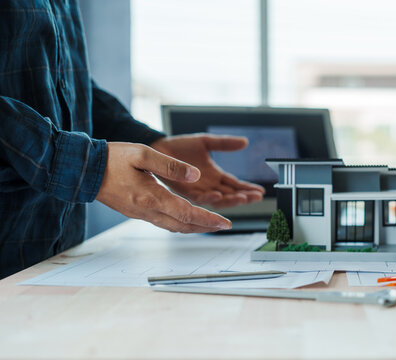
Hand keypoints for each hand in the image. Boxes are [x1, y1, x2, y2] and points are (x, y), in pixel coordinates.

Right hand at [96, 142, 231, 232]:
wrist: (83, 171)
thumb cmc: (111, 159)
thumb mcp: (142, 154)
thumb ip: (171, 165)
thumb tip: (195, 174)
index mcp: (151, 197)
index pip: (186, 213)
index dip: (208, 219)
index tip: (224, 223)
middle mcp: (147, 211)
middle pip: (183, 225)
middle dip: (205, 227)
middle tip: (224, 226)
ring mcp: (141, 214)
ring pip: (173, 227)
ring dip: (194, 227)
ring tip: (210, 224)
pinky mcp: (136, 212)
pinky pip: (163, 223)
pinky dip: (180, 223)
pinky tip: (187, 218)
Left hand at [150, 134, 264, 208]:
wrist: (158, 146)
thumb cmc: (180, 146)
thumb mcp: (206, 142)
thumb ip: (225, 143)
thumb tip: (245, 142)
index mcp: (215, 175)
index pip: (235, 185)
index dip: (248, 189)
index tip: (260, 191)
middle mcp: (208, 186)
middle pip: (230, 195)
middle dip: (244, 197)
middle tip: (256, 197)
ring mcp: (197, 190)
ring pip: (218, 200)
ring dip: (231, 200)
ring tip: (243, 197)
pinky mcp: (185, 191)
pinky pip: (199, 198)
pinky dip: (210, 198)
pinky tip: (219, 194)